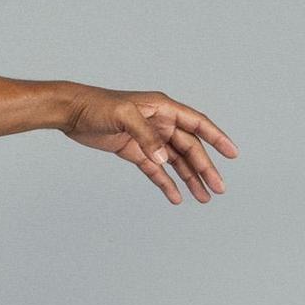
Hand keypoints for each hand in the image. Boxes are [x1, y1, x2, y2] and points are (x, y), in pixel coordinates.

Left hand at [60, 89, 236, 203]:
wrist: (71, 112)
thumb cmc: (97, 106)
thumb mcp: (123, 116)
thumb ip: (145, 136)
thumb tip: (163, 158)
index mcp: (163, 108)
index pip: (197, 124)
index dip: (217, 138)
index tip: (233, 154)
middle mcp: (160, 123)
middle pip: (189, 148)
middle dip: (205, 168)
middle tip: (218, 189)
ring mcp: (148, 138)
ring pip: (175, 161)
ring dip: (190, 179)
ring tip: (204, 198)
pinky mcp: (134, 151)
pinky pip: (155, 170)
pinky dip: (166, 183)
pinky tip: (176, 197)